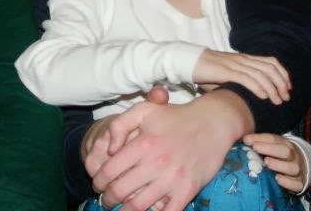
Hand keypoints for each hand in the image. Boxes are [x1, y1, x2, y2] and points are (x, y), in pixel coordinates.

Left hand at [89, 90, 251, 210]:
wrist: (212, 123)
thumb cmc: (175, 116)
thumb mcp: (144, 110)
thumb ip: (119, 125)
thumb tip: (109, 149)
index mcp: (143, 144)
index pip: (109, 170)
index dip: (98, 181)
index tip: (97, 185)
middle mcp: (156, 163)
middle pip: (120, 191)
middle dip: (107, 199)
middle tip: (106, 200)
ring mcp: (173, 179)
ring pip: (139, 206)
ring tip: (121, 209)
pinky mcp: (188, 190)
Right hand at [193, 50, 290, 104]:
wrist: (189, 62)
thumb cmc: (206, 71)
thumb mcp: (226, 75)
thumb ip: (238, 83)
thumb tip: (246, 97)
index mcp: (245, 59)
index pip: (271, 62)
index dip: (283, 74)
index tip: (287, 88)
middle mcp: (243, 60)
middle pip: (270, 67)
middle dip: (281, 83)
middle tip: (286, 97)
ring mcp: (235, 64)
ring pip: (261, 74)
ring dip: (272, 88)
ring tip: (277, 101)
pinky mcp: (226, 71)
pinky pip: (246, 78)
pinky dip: (258, 87)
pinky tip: (263, 97)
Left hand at [243, 133, 306, 193]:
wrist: (302, 167)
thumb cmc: (280, 157)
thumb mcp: (272, 147)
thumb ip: (259, 144)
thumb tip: (243, 141)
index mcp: (285, 144)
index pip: (274, 139)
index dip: (260, 139)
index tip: (247, 140)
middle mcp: (293, 156)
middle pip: (285, 151)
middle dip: (270, 149)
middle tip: (256, 148)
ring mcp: (298, 170)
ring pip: (292, 167)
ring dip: (279, 165)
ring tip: (267, 163)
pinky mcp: (300, 183)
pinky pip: (297, 184)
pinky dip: (288, 182)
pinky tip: (278, 179)